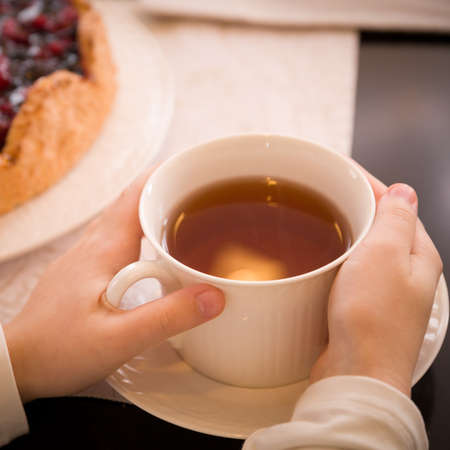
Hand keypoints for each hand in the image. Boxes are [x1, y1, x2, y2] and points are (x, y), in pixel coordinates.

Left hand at [4, 169, 224, 402]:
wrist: (18, 364)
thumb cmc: (59, 349)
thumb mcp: (120, 339)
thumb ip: (168, 317)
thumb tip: (215, 296)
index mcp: (105, 247)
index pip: (139, 193)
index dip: (170, 175)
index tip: (199, 170)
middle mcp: (95, 243)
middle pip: (135, 199)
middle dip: (170, 188)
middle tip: (205, 191)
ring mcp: (88, 254)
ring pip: (127, 216)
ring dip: (157, 207)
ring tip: (189, 212)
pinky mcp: (87, 268)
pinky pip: (120, 235)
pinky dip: (144, 228)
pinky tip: (157, 247)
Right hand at [310, 172, 442, 396]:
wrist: (357, 372)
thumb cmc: (373, 317)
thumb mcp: (385, 254)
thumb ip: (395, 218)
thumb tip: (405, 191)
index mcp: (417, 254)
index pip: (396, 204)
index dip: (368, 183)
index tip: (340, 170)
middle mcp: (405, 272)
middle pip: (380, 224)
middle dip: (354, 204)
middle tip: (322, 192)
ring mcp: (384, 291)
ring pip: (364, 248)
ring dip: (344, 230)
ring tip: (316, 219)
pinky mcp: (362, 306)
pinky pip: (351, 270)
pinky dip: (337, 257)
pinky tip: (318, 258)